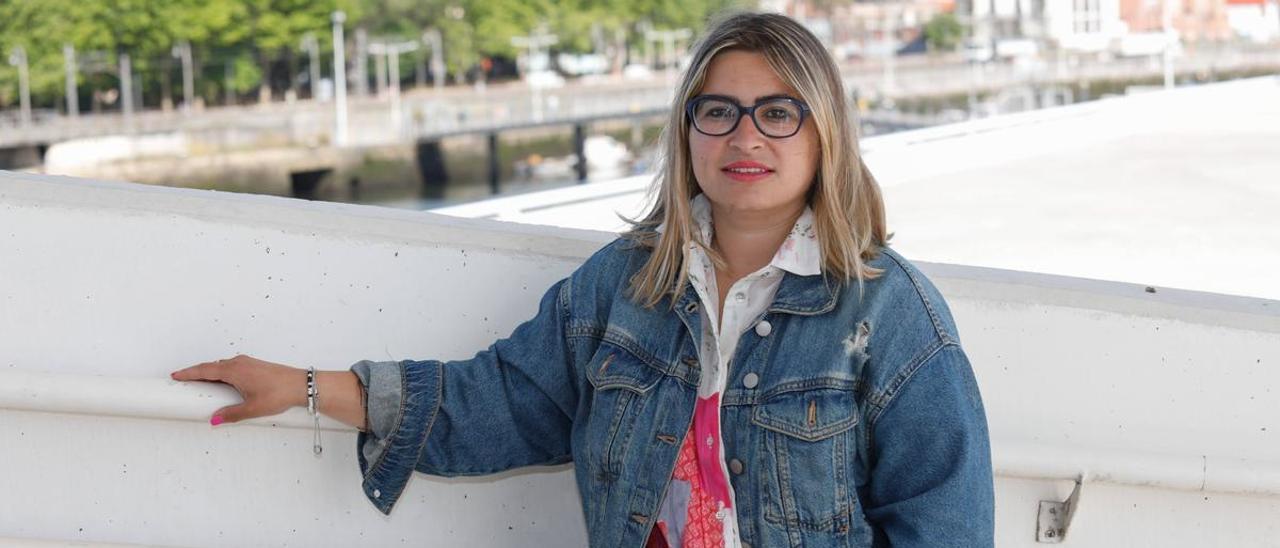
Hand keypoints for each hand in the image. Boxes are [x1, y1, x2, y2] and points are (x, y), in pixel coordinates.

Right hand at [171, 354, 306, 425]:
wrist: (301, 384)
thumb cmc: (280, 393)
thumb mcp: (252, 409)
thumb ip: (231, 415)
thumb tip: (215, 419)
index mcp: (234, 371)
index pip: (205, 370)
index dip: (188, 373)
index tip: (176, 375)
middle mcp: (239, 363)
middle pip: (211, 367)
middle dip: (196, 373)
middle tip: (183, 381)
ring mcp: (247, 362)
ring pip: (222, 366)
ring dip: (210, 373)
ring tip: (200, 384)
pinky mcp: (254, 365)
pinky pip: (232, 367)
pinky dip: (222, 372)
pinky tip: (223, 383)